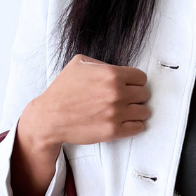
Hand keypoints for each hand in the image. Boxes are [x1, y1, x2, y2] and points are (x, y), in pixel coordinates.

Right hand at [11, 55, 149, 195]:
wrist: (50, 117)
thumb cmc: (63, 90)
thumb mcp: (79, 64)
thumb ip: (102, 64)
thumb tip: (117, 69)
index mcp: (112, 75)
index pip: (141, 78)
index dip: (135, 82)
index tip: (128, 86)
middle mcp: (117, 93)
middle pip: (145, 94)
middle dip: (136, 96)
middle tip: (125, 100)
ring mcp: (116, 113)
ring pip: (144, 112)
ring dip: (136, 112)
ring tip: (125, 112)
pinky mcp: (114, 131)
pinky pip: (138, 127)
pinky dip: (134, 125)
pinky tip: (124, 122)